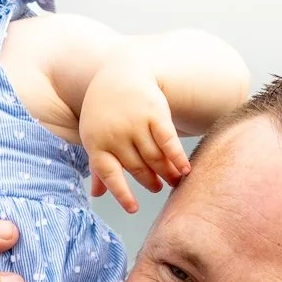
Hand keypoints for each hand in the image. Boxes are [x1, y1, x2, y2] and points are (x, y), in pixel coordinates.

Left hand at [79, 53, 192, 213]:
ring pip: (154, 157)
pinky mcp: (154, 113)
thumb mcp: (95, 135)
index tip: (134, 209)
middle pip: (137, 167)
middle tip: (158, 188)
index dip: (122, 194)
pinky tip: (185, 169)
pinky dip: (178, 157)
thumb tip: (96, 195)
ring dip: (167, 172)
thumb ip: (98, 166)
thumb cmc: (105, 110)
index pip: (109, 175)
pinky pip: (168, 141)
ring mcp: (135, 124)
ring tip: (174, 180)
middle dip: (150, 180)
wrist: (121, 72)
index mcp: (96, 143)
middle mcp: (115, 135)